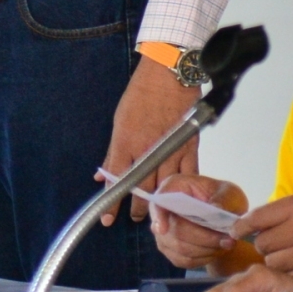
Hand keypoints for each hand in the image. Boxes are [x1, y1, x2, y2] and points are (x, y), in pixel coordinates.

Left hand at [99, 54, 202, 223]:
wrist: (169, 72)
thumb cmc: (143, 92)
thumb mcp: (119, 121)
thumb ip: (113, 152)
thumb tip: (103, 176)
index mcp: (127, 142)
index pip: (117, 181)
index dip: (112, 204)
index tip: (108, 219)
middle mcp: (149, 150)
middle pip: (142, 190)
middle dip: (137, 208)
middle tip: (135, 216)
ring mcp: (171, 149)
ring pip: (165, 188)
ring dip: (159, 205)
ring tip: (156, 214)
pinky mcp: (189, 145)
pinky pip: (188, 175)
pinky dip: (184, 189)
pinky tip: (180, 199)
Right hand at [148, 175, 259, 272]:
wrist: (227, 220)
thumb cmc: (224, 200)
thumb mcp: (229, 193)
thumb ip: (223, 199)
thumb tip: (216, 209)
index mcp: (175, 187)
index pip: (159, 201)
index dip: (159, 215)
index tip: (163, 229)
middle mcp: (164, 210)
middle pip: (174, 230)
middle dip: (203, 237)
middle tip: (228, 239)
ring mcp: (164, 232)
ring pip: (180, 248)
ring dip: (206, 249)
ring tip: (227, 243)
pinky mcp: (170, 250)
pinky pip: (184, 260)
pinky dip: (204, 258)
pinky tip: (217, 250)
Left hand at [238, 193, 292, 280]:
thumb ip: (285, 212)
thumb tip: (251, 223)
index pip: (257, 218)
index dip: (242, 227)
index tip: (236, 232)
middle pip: (262, 243)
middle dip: (267, 245)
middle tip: (282, 245)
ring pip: (271, 262)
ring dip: (278, 262)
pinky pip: (286, 276)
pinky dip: (289, 274)